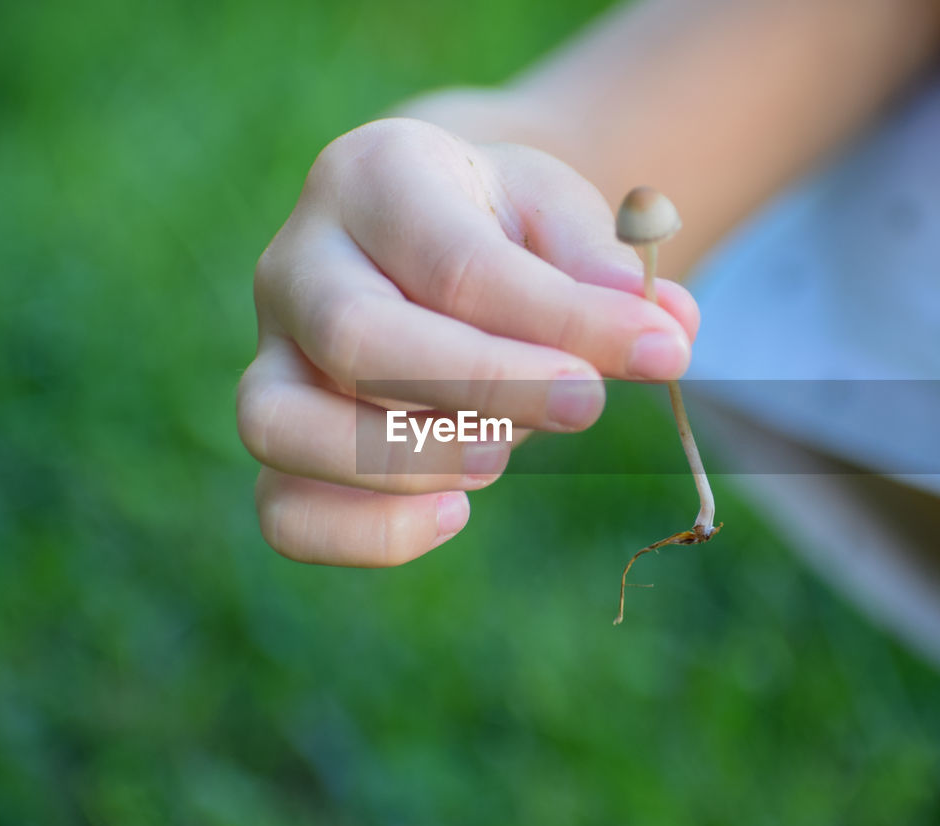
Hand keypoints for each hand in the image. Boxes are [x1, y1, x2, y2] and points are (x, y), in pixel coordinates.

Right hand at [237, 118, 698, 566]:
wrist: (430, 232)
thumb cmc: (499, 225)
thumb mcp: (558, 213)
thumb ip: (605, 266)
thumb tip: (667, 330)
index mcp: (373, 178)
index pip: (456, 262)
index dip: (562, 319)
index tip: (661, 352)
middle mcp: (297, 263)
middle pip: (355, 339)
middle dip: (485, 388)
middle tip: (585, 408)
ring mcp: (272, 353)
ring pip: (280, 425)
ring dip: (408, 461)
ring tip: (501, 454)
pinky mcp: (278, 432)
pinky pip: (284, 510)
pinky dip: (366, 533)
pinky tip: (455, 513)